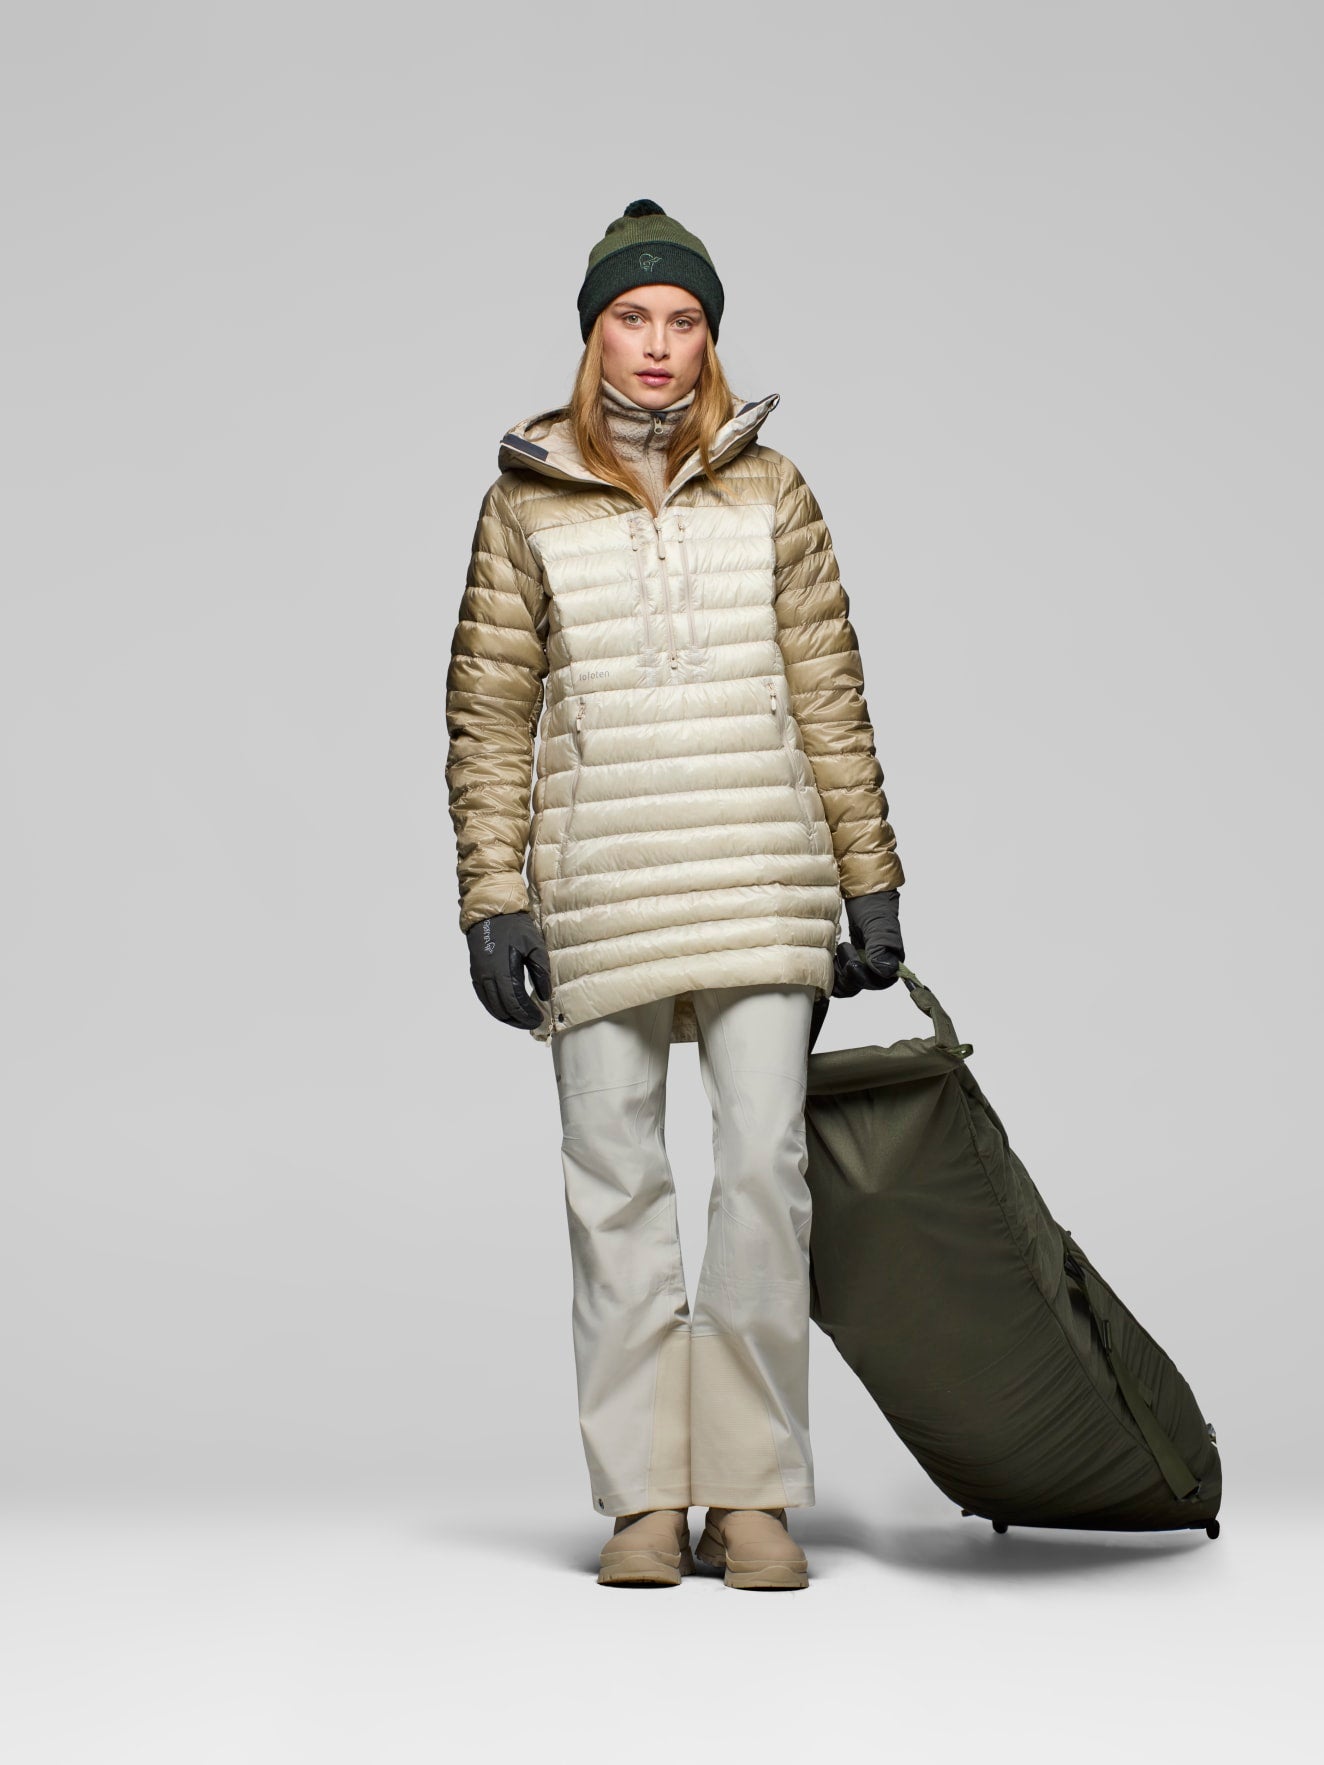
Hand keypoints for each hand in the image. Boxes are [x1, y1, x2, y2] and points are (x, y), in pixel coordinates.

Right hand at [466, 911, 551, 1028]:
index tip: (539, 1018)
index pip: (515, 1003)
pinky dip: (496, 1009)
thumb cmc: (514, 926)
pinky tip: (507, 1010)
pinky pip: (484, 998)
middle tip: (533, 1022)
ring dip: (507, 1017)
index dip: (527, 1015)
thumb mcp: (535, 945)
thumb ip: (541, 972)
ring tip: (521, 1020)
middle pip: (503, 1009)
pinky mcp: (475, 974)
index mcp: (503, 970)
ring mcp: (479, 976)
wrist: (491, 912)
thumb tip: (544, 995)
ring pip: (492, 1007)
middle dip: (519, 1019)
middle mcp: (487, 977)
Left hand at [831, 889, 904, 996]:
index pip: (876, 983)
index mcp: (891, 962)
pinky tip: (831, 959)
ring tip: (836, 954)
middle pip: (861, 985)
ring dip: (838, 973)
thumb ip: (882, 947)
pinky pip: (841, 977)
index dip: (861, 977)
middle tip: (843, 950)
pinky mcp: (852, 962)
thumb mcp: (878, 925)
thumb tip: (885, 969)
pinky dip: (833, 971)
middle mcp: (879, 967)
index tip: (852, 961)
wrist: (863, 895)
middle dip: (847, 973)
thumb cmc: (875, 906)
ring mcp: (864, 965)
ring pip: (849, 984)